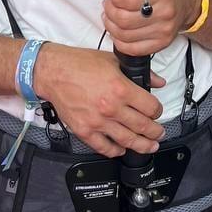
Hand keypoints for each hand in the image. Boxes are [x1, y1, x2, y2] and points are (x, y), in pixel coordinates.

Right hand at [34, 44, 164, 158]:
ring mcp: (98, 122)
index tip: (157, 112)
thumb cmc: (79, 64)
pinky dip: (115, 151)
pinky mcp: (84, 131)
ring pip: (127, 140)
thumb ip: (139, 72)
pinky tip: (122, 149)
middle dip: (155, 131)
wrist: (53, 72)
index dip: (158, 111)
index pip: (151, 107)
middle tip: (158, 133)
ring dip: (142, 145)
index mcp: (121, 88)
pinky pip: (104, 147)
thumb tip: (157, 81)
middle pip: (143, 126)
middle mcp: (111, 108)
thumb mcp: (113, 60)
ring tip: (149, 146)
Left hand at [87, 0, 200, 56]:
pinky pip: (134, 49)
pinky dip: (120, 43)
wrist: (188, 1)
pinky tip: (118, 33)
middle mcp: (164, 11)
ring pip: (125, 35)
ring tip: (111, 17)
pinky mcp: (162, 43)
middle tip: (109, 6)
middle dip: (109, 12)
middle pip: (124, 20)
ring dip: (111, 27)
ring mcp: (164, 30)